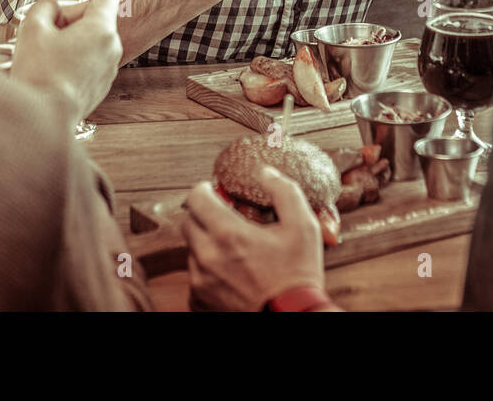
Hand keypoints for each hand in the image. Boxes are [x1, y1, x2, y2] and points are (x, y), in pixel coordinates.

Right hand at [10, 0, 123, 117]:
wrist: (43, 119)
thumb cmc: (40, 74)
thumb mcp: (33, 29)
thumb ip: (44, 7)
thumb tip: (51, 5)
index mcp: (101, 30)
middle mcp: (112, 48)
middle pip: (95, 17)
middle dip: (69, 13)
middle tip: (44, 22)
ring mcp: (109, 69)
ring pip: (91, 39)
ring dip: (69, 35)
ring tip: (43, 47)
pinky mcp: (100, 86)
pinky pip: (90, 59)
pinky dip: (73, 54)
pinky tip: (50, 65)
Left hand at [182, 166, 325, 311]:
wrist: (291, 319)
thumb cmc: (297, 276)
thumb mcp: (303, 227)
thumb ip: (284, 192)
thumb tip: (265, 173)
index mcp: (229, 234)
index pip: (196, 198)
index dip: (204, 189)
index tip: (214, 191)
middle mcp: (208, 257)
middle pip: (189, 223)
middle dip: (204, 216)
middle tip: (225, 219)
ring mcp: (201, 282)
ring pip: (191, 251)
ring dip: (206, 245)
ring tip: (233, 251)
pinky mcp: (201, 302)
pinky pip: (195, 278)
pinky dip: (208, 272)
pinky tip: (230, 273)